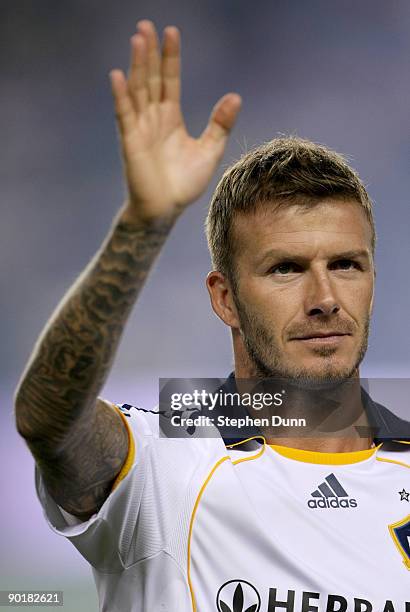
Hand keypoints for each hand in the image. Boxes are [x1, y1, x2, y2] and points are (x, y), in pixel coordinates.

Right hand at [110, 20, 241, 222]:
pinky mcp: (131, 142)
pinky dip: (121, 96)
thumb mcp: (209, 150)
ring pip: (138, 90)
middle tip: (146, 25)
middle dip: (149, 53)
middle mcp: (153, 118)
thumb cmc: (185, 184)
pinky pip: (125, 115)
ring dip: (136, 65)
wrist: (166, 210)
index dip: (170, 57)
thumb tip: (235, 96)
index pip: (170, 80)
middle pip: (150, 78)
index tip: (171, 32)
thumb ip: (220, 124)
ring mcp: (140, 128)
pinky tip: (118, 75)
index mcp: (171, 118)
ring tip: (137, 39)